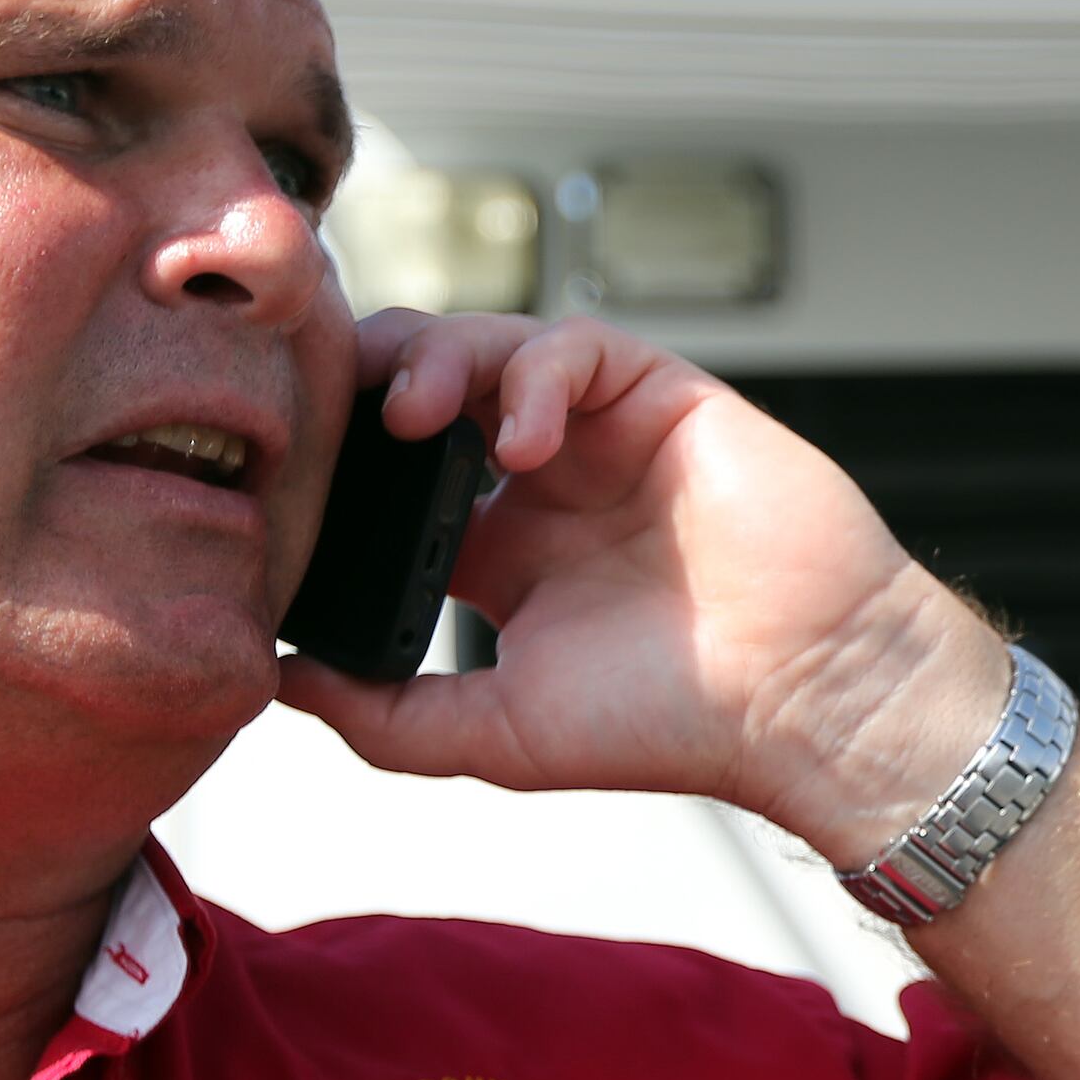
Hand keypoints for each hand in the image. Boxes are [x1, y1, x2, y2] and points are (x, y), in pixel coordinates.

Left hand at [276, 313, 1008, 859]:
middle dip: (370, 383)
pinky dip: (535, 374)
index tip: (293, 478)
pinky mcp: (662, 397)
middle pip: (428, 387)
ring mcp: (602, 434)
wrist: (803, 700)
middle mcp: (546, 483)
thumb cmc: (674, 723)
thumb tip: (276, 683)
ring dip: (437, 362)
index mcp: (500, 551)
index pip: (393, 475)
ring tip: (414, 414)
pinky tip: (523, 441)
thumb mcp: (495, 732)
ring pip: (490, 347)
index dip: (341, 462)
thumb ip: (383, 712)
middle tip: (333, 412)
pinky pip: (577, 346)